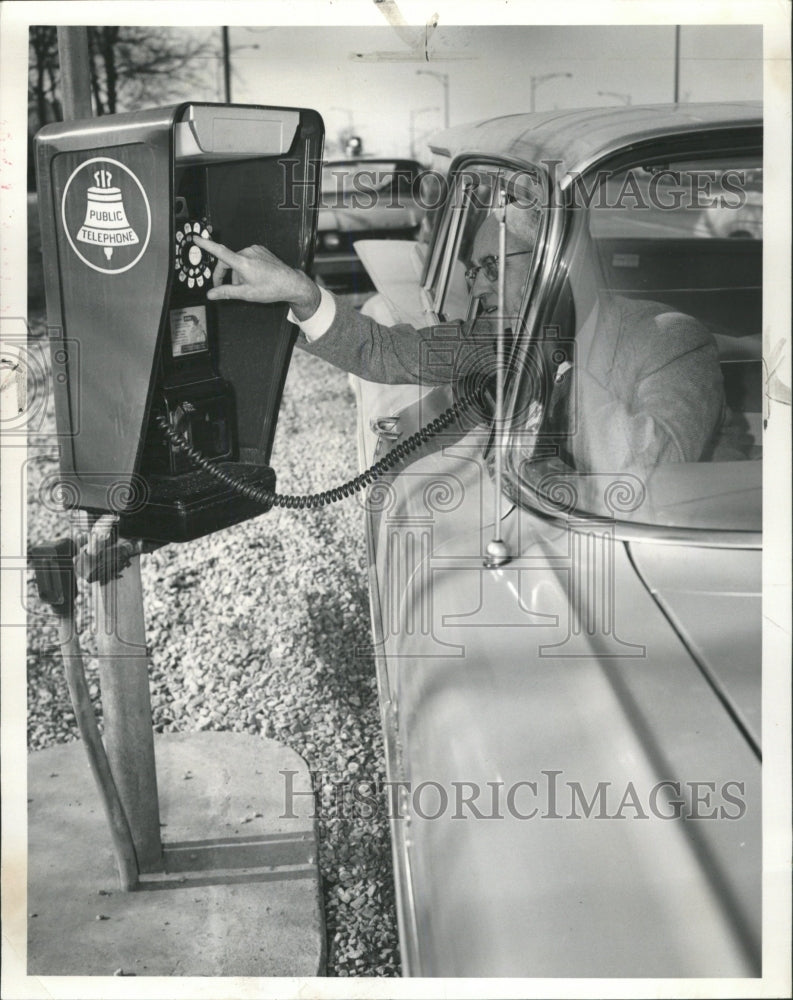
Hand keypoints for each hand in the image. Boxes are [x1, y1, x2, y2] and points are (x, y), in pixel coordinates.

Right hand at [191, 236, 321, 320]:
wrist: (291, 283)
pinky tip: (253, 278)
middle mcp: (248, 252)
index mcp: (243, 262)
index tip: (196, 238)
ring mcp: (255, 250)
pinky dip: (245, 268)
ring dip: (236, 273)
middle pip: (227, 261)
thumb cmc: (271, 289)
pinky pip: (247, 258)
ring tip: (246, 286)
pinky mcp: (261, 250)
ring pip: (237, 261)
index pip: (220, 251)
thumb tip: (211, 294)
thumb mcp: (246, 294)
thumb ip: (226, 292)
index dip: (206, 245)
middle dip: (223, 275)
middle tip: (222, 288)